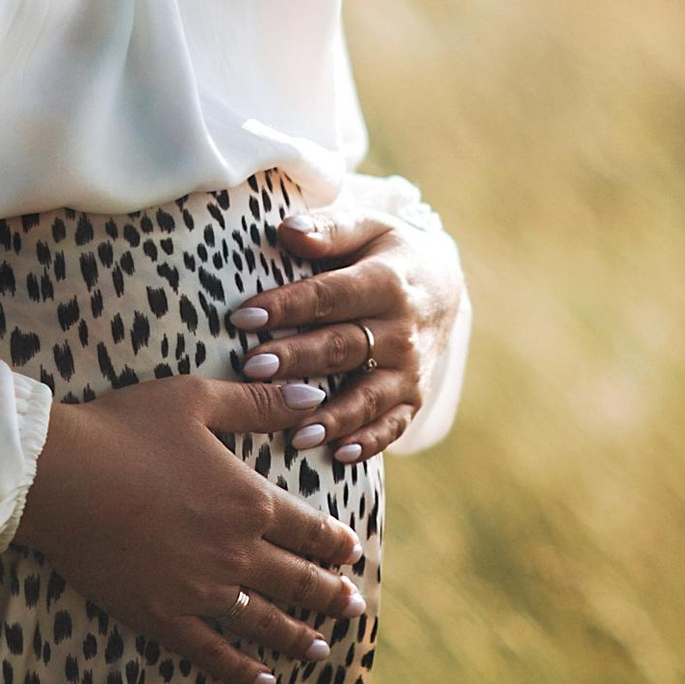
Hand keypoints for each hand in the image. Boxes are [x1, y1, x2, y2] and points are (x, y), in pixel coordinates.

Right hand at [17, 374, 368, 683]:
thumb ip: (259, 402)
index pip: (311, 529)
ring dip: (299, 637)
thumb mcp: (196, 399)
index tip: (352, 555)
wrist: (60, 476)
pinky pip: (214, 653)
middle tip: (355, 608)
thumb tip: (312, 396)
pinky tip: (265, 681)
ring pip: (266, 623)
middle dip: (331, 595)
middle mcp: (236, 552)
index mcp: (249, 501)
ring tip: (322, 649)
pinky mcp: (164, 617)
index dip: (336, 544)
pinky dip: (244, 670)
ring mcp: (201, 591)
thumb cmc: (123, 429)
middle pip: (297, 581)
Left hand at [225, 186, 465, 463]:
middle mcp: (403, 330)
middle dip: (296, 360)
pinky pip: (392, 425)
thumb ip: (329, 228)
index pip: (330, 295)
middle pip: (342, 347)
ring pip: (368, 396)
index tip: (242, 317)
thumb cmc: (385, 252)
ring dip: (331, 415)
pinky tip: (337, 457)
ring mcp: (411, 369)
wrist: (442, 285)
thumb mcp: (367, 227)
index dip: (287, 306)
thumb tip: (288, 229)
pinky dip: (368, 442)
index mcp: (387, 282)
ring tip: (293, 432)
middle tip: (250, 369)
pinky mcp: (414, 397)